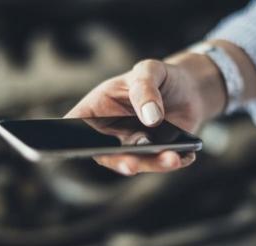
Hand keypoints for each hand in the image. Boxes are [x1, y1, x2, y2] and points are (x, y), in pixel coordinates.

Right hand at [65, 54, 226, 175]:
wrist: (189, 89)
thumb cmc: (160, 77)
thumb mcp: (150, 71)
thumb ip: (145, 89)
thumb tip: (151, 119)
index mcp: (97, 109)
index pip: (74, 125)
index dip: (66, 139)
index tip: (71, 147)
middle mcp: (110, 133)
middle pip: (105, 153)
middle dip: (119, 161)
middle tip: (131, 165)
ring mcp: (132, 146)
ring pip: (136, 163)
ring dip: (153, 164)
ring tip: (172, 158)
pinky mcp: (154, 155)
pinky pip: (161, 163)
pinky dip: (174, 161)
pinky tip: (185, 155)